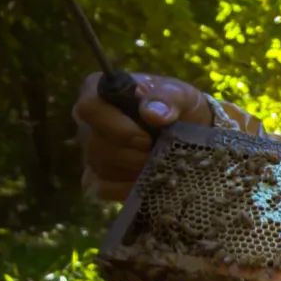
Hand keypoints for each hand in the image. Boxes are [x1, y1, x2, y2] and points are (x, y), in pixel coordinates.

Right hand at [73, 72, 211, 200]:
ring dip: (134, 171)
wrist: (192, 135)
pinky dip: (130, 188)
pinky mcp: (96, 179)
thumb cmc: (180, 108)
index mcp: (101, 92)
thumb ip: (169, 98)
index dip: (117, 127)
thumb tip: (152, 113)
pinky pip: (103, 188)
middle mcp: (89, 122)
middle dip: (132, 154)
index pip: (90, 108)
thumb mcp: (182, 95)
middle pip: (95, 143)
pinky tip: (151, 182)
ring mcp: (90, 152)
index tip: (146, 139)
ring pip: (101, 167)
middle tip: (158, 155)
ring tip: (160, 164)